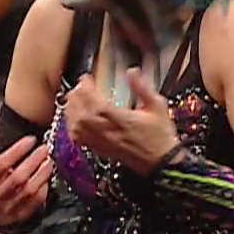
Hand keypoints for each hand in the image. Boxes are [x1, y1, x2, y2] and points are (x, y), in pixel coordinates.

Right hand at [0, 127, 53, 227]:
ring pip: (28, 190)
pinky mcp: (19, 215)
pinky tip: (47, 178)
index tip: (31, 140)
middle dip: (33, 160)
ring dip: (42, 174)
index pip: (1, 164)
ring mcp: (7, 208)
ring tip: (49, 161)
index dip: (17, 150)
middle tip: (44, 148)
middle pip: (17, 177)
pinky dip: (44, 189)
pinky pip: (35, 202)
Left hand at [62, 69, 181, 173]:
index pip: (95, 103)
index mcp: (121, 119)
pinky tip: (75, 120)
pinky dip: (73, 128)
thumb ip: (143, 87)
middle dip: (76, 98)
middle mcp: (108, 132)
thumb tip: (132, 72)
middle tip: (78, 87)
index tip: (86, 79)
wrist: (161, 161)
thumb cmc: (160, 136)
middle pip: (81, 115)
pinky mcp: (101, 150)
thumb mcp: (157, 106)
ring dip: (72, 112)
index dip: (86, 89)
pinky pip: (80, 140)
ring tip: (74, 100)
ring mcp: (103, 142)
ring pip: (77, 128)